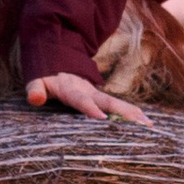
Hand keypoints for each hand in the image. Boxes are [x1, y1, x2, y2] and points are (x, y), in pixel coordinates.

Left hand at [26, 72, 155, 126]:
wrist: (59, 58)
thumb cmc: (46, 76)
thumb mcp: (37, 81)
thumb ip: (35, 90)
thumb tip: (35, 99)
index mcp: (71, 89)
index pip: (81, 100)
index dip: (90, 108)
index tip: (102, 118)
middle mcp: (88, 91)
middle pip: (108, 101)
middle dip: (124, 113)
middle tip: (140, 123)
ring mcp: (96, 94)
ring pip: (117, 104)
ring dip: (133, 114)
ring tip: (149, 125)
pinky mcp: (101, 98)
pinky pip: (118, 107)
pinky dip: (132, 114)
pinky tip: (147, 123)